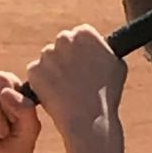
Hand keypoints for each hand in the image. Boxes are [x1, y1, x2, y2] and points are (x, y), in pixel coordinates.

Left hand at [25, 25, 125, 142]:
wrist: (89, 119)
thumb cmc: (107, 94)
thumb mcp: (117, 65)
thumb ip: (105, 50)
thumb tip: (101, 47)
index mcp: (85, 33)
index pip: (79, 35)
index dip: (82, 52)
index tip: (84, 65)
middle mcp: (65, 39)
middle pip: (62, 45)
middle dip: (65, 58)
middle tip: (73, 78)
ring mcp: (47, 54)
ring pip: (48, 60)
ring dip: (53, 71)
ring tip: (66, 90)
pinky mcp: (34, 70)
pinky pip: (36, 73)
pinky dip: (42, 83)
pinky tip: (55, 95)